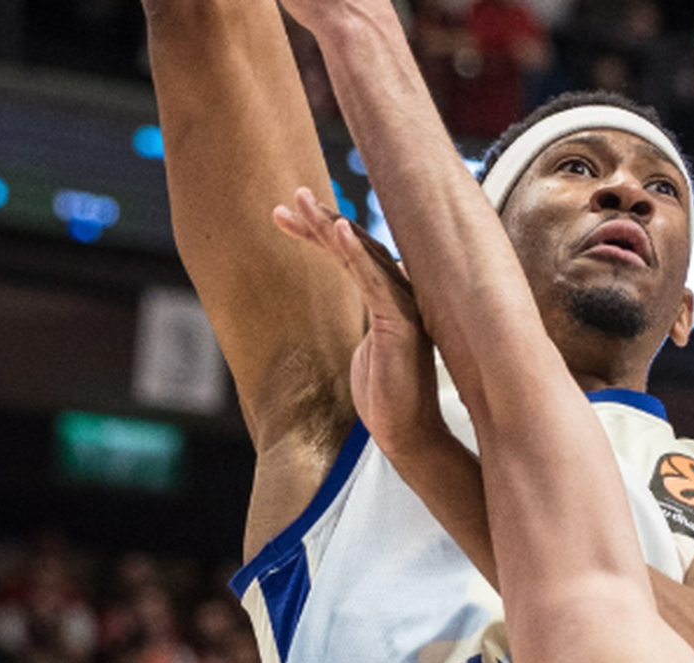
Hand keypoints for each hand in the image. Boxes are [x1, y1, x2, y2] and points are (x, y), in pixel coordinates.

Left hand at [273, 187, 445, 457]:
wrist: (408, 434)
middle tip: (290, 197)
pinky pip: (374, 280)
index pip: (352, 253)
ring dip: (329, 225)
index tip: (286, 216)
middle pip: (356, 245)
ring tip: (301, 200)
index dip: (319, 232)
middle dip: (320, 220)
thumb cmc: (387, 396)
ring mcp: (404, 304)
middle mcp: (401, 293)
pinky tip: (338, 230)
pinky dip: (357, 253)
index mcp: (391, 297)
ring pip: (361, 254)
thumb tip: (362, 303)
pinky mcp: (401, 321)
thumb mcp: (367, 347)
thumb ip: (369, 318)